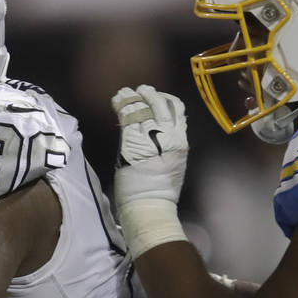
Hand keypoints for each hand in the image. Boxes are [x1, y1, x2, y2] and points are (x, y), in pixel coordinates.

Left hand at [111, 85, 190, 258]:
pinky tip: (116, 101)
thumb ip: (166, 146)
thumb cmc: (158, 192)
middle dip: (150, 95)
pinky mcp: (133, 143)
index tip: (158, 95)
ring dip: (132, 99)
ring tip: (124, 93)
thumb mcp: (172, 164)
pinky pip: (127, 119)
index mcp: (180, 142)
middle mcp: (169, 137)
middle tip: (140, 90)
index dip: (167, 100)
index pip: (178, 112)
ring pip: (143, 110)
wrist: (150, 207)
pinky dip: (121, 107)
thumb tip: (157, 134)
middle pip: (161, 106)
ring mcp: (151, 139)